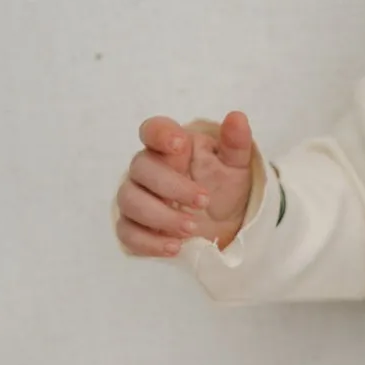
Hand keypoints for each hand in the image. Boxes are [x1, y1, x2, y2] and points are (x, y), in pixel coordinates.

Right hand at [113, 112, 254, 257]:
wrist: (223, 223)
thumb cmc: (223, 186)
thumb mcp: (236, 166)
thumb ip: (235, 143)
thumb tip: (237, 117)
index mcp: (170, 148)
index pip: (152, 130)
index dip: (160, 134)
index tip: (180, 144)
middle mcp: (147, 170)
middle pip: (141, 168)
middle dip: (172, 186)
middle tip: (204, 202)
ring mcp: (136, 198)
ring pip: (130, 201)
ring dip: (161, 217)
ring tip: (192, 229)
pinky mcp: (134, 227)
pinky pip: (127, 233)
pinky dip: (149, 242)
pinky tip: (175, 247)